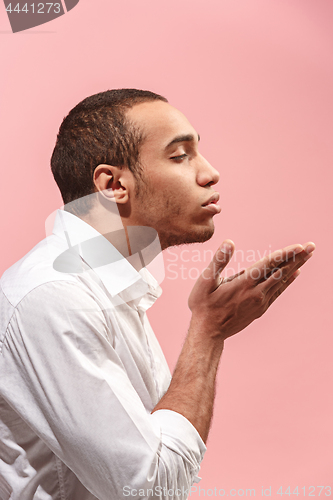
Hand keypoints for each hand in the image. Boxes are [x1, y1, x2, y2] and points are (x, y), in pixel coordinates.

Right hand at [188, 240, 314, 339]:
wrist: (208, 333)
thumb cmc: (203, 306)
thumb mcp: (205, 281)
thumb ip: (218, 261)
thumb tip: (229, 242)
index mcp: (244, 284)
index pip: (269, 264)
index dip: (285, 254)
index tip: (300, 246)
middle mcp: (256, 293)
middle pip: (281, 271)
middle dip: (297, 257)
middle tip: (312, 246)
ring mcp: (260, 302)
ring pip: (281, 281)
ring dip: (295, 266)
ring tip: (307, 255)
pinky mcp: (260, 309)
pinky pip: (278, 291)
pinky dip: (288, 281)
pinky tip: (295, 273)